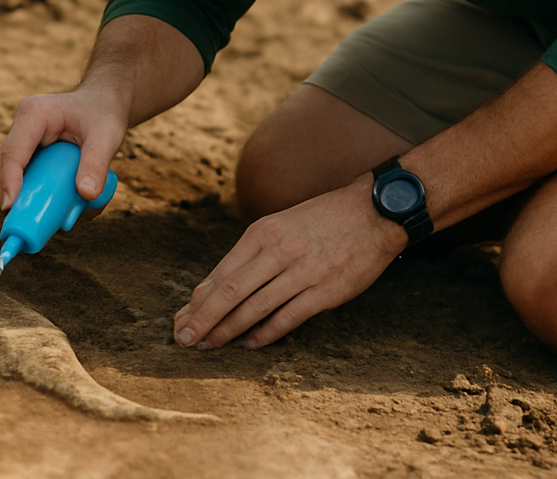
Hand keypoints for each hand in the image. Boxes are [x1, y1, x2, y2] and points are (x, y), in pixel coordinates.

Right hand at [0, 87, 129, 209]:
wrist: (104, 104)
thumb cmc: (104, 113)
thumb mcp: (107, 136)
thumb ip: (97, 164)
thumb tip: (87, 196)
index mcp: (35, 114)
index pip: (13, 151)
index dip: (9, 180)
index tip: (10, 207)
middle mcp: (24, 127)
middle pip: (8, 167)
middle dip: (16, 196)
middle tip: (23, 224)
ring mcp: (25, 141)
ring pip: (17, 175)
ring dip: (30, 198)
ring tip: (49, 218)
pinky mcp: (32, 154)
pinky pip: (30, 178)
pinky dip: (42, 195)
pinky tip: (62, 208)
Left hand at [173, 178, 408, 350]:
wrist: (374, 212)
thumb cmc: (322, 219)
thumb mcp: (281, 224)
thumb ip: (251, 254)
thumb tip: (214, 286)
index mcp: (264, 232)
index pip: (222, 272)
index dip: (198, 300)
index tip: (181, 319)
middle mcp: (279, 250)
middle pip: (230, 291)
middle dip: (204, 318)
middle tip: (184, 339)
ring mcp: (303, 271)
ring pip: (255, 307)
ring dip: (228, 330)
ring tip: (210, 345)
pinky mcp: (326, 291)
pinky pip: (288, 317)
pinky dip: (266, 333)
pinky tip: (250, 344)